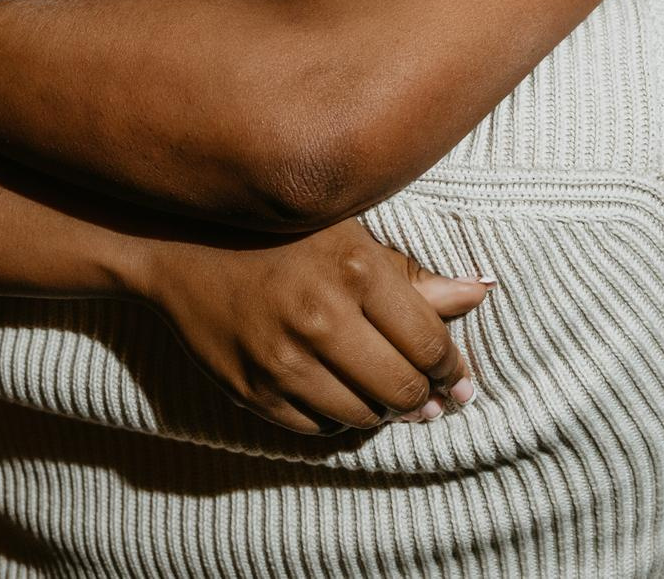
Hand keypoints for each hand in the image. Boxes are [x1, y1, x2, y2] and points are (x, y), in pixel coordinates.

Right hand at [135, 218, 491, 435]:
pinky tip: (335, 391)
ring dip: (380, 409)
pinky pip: (318, 429)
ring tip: (378, 387)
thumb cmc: (279, 234)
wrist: (181, 247)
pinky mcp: (252, 391)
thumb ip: (414, 275)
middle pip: (403, 390)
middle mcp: (322, 318)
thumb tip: (482, 291)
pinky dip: (336, 418)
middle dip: (423, 396)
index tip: (457, 375)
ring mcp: (283, 360)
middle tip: (426, 392)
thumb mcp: (349, 237)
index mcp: (356, 270)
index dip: (453, 368)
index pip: (430, 345)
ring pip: (364, 416)